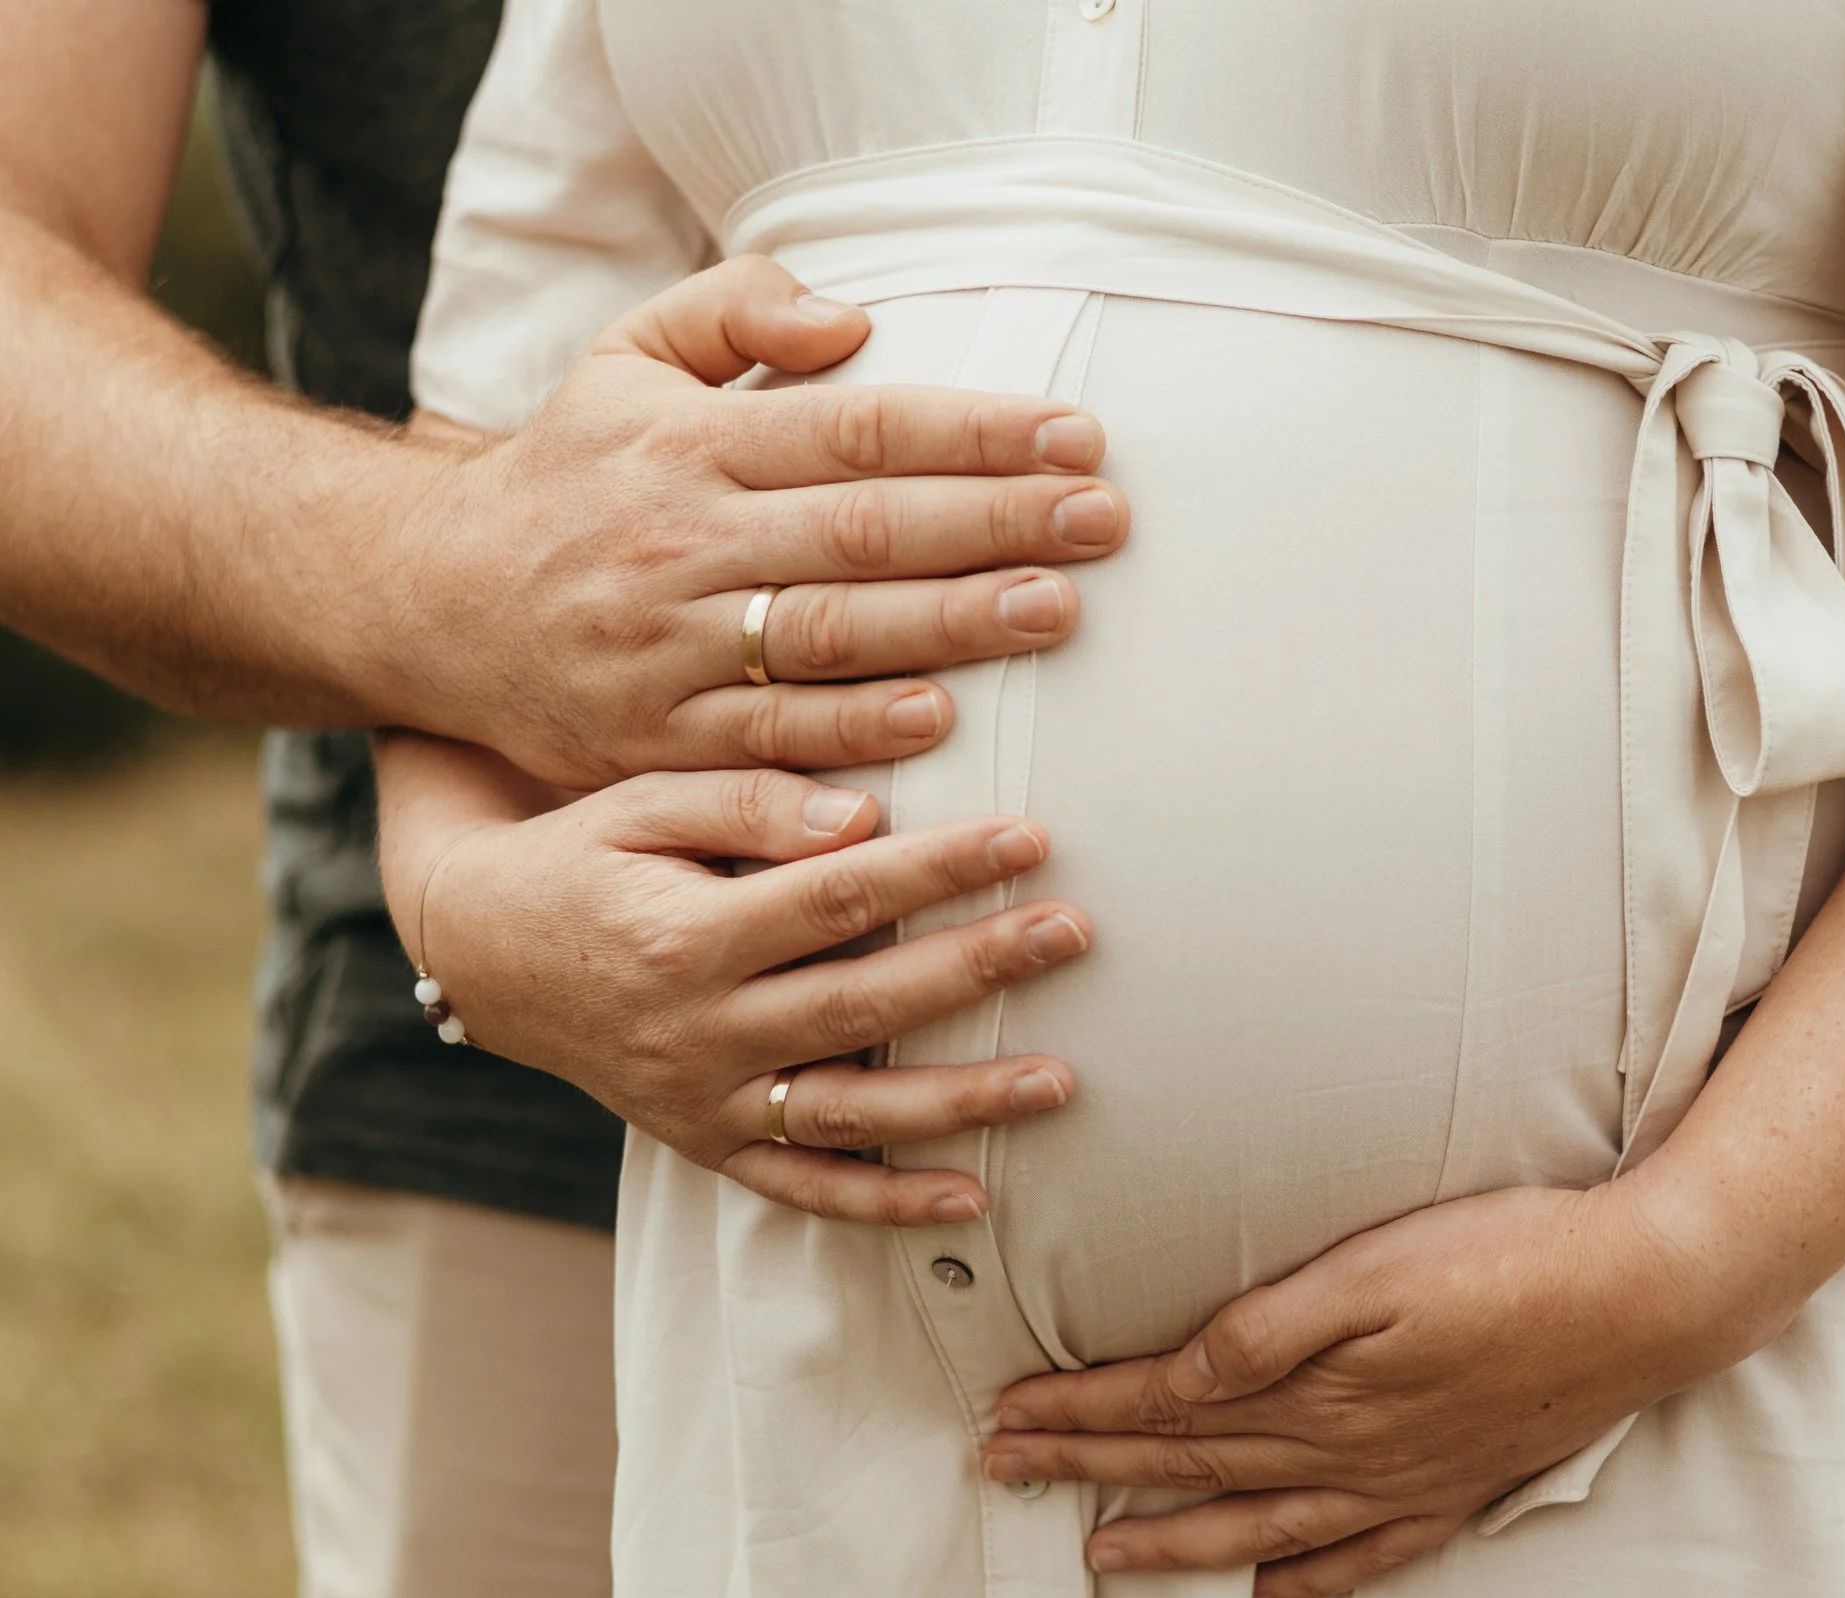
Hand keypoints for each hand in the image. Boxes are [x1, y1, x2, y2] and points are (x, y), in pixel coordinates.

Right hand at [377, 735, 1093, 1223]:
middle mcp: (697, 1030)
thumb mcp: (639, 804)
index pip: (836, 896)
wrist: (484, 954)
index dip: (937, 867)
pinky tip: (974, 1199)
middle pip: (860, 1002)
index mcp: (684, 936)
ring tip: (1061, 1081)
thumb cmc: (581, 855)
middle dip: (975, 968)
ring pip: (849, 1111)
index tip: (1028, 833)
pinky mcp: (709, 1145)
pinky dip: (887, 1202)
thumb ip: (748, 806)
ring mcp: (705, 1101)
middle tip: (1073, 931)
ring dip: (960, 1101)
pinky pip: (805, 1188)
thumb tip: (862, 817)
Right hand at [385, 255, 1130, 787]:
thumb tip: (853, 319)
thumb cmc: (573, 472)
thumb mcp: (625, 358)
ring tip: (1058, 610)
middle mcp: (684, 540)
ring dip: (950, 625)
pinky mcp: (656, 734)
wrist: (431, 597)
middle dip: (995, 523)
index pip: (859, 428)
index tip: (1078, 436)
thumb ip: (733, 309)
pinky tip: (940, 719)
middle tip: (1106, 522)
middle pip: (864, 530)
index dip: (974, 431)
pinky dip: (855, 731)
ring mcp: (670, 644)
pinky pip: (768, 736)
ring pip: (829, 634)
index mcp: (693, 443)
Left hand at [982, 1184, 1769, 1597]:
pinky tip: (1264, 1592)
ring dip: (1165, 1537)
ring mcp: (1399, 1482)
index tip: (1010, 1411)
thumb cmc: (1511, 1256)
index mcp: (1316, 1388)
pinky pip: (1355, 1558)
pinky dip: (1299, 1581)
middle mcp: (1345, 1451)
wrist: (1645, 1295)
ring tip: (1096, 1548)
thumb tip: (1182, 1376)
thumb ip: (1270, 1327)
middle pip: (1188, 1467)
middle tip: (1008, 1466)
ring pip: (1253, 1526)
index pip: (1166, 1408)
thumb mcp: (1377, 1267)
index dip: (1081, 1410)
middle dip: (1088, 1467)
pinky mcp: (1451, 1490)